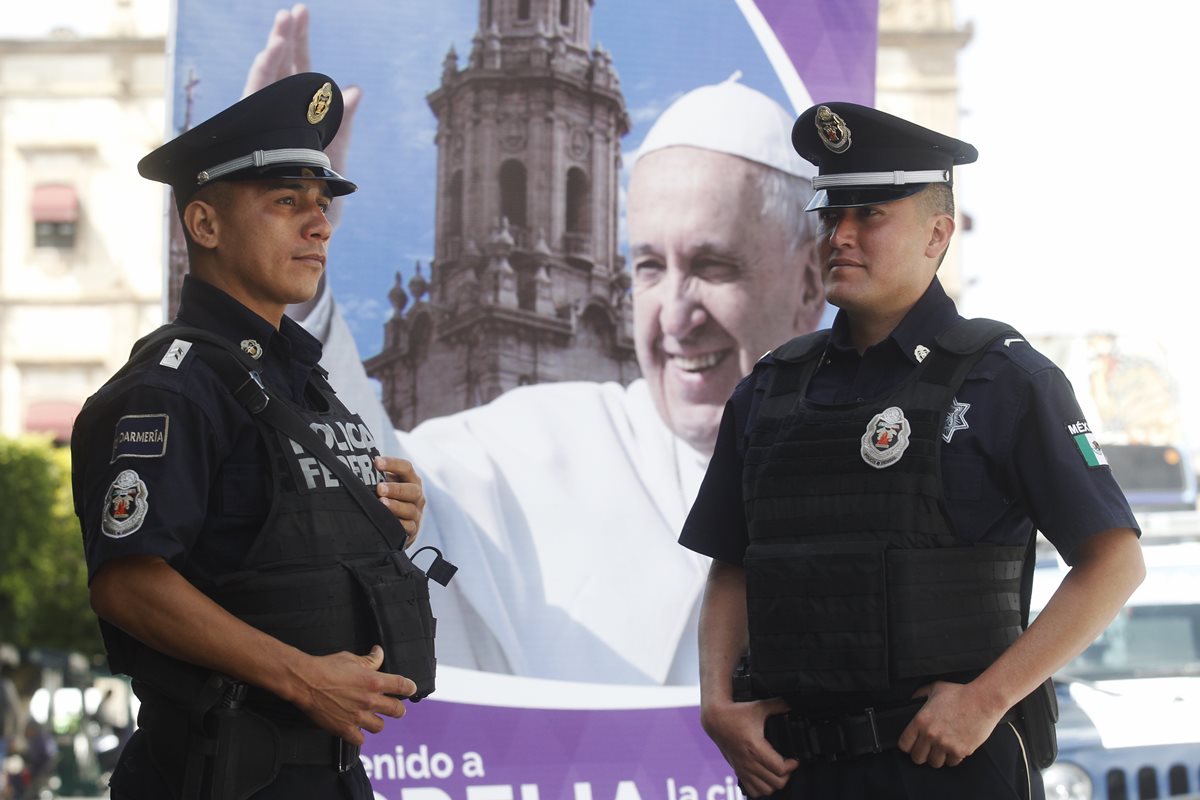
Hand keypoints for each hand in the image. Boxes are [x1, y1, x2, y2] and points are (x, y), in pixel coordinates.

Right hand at [243, 4, 361, 191]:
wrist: (304, 232)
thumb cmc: (318, 199)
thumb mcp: (337, 156)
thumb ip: (344, 122)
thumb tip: (357, 89)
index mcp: (301, 118)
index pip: (298, 73)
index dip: (299, 43)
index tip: (299, 13)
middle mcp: (281, 119)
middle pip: (283, 70)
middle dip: (286, 39)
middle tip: (293, 11)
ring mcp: (269, 128)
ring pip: (269, 82)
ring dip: (277, 53)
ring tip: (284, 28)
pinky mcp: (261, 139)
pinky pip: (260, 101)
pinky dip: (265, 75)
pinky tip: (271, 53)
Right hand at [291, 645, 416, 745]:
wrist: (306, 682)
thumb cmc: (327, 667)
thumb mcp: (351, 658)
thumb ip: (370, 659)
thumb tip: (379, 653)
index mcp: (374, 681)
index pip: (402, 686)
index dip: (409, 687)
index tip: (411, 689)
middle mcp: (369, 700)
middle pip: (396, 710)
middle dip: (398, 709)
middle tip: (397, 709)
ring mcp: (358, 716)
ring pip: (380, 726)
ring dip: (379, 722)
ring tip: (375, 719)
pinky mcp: (344, 729)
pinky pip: (360, 740)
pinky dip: (360, 736)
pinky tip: (357, 731)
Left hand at [376, 456, 424, 546]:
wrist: (396, 522)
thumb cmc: (387, 497)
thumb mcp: (386, 484)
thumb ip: (377, 477)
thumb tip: (357, 467)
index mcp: (410, 480)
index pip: (406, 468)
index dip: (392, 463)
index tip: (376, 462)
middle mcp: (416, 495)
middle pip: (412, 490)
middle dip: (396, 489)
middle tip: (380, 488)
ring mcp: (416, 513)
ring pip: (410, 509)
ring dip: (396, 506)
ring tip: (382, 503)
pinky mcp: (413, 529)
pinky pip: (409, 527)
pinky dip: (400, 524)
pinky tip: (388, 521)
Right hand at [701, 697, 797, 796]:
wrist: (716, 719)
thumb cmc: (736, 713)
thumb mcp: (759, 706)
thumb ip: (778, 705)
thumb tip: (792, 704)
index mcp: (756, 747)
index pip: (780, 769)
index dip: (792, 766)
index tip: (795, 759)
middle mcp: (749, 761)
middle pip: (776, 782)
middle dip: (787, 775)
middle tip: (788, 765)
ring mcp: (743, 768)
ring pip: (765, 790)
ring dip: (775, 783)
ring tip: (778, 772)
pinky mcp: (738, 770)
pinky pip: (752, 790)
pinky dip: (762, 788)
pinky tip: (766, 776)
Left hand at [897, 681, 1002, 767]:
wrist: (983, 700)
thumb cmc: (961, 693)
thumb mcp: (935, 688)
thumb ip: (920, 694)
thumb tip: (912, 699)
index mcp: (920, 721)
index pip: (904, 744)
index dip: (907, 746)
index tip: (911, 744)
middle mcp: (931, 735)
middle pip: (917, 758)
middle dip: (921, 754)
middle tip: (926, 749)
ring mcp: (945, 744)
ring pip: (934, 763)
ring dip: (937, 757)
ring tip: (941, 749)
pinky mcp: (960, 751)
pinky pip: (951, 763)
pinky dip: (952, 758)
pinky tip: (954, 748)